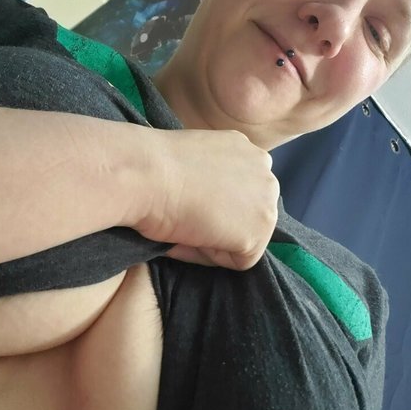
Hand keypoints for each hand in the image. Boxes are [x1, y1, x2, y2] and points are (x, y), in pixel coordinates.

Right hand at [132, 129, 279, 270]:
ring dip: (217, 240)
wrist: (144, 173)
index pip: (241, 190)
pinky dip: (211, 257)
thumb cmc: (154, 165)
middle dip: (221, 222)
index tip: (186, 207)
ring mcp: (266, 201)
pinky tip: (187, 238)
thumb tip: (208, 205)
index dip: (212, 205)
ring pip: (246, 236)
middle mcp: (265, 170)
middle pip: (248, 212)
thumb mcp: (193, 160)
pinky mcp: (258, 231)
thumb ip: (213, 177)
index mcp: (247, 149)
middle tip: (185, 222)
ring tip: (184, 229)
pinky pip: (238, 260)